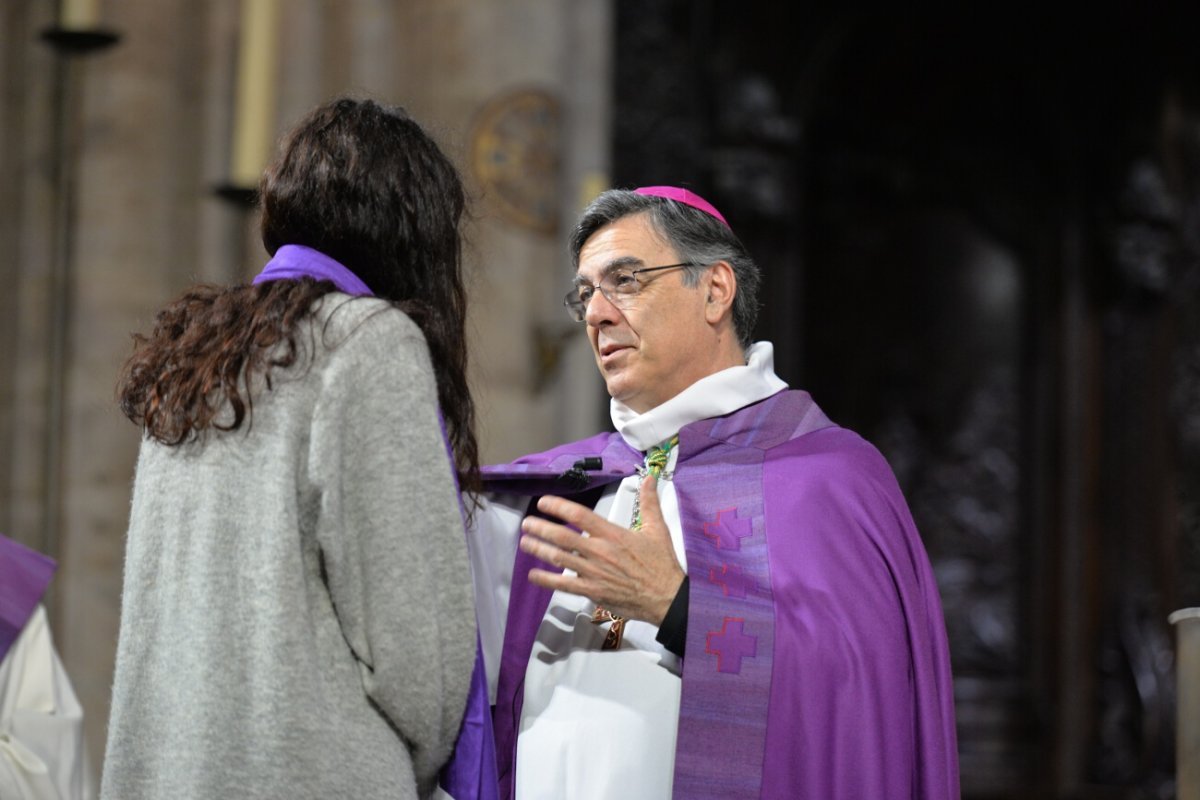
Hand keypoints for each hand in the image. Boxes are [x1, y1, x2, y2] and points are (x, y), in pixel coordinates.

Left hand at [519, 474, 684, 625]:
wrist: (667, 598)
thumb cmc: (661, 564)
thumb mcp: (658, 529)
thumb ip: (649, 503)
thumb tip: (649, 479)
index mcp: (613, 534)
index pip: (580, 515)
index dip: (559, 507)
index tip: (544, 502)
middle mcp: (600, 551)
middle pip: (563, 536)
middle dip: (541, 528)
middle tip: (527, 523)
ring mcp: (594, 572)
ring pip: (560, 558)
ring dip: (540, 549)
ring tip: (525, 542)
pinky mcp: (593, 591)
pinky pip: (564, 585)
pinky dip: (546, 579)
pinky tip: (533, 574)